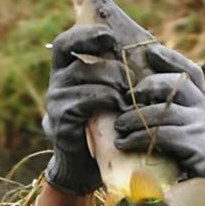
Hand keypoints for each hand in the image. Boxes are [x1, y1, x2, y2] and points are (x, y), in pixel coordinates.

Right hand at [43, 25, 131, 194]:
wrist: (86, 170)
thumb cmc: (105, 130)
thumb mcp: (109, 98)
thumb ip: (115, 76)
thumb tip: (149, 51)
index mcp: (64, 73)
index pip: (65, 43)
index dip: (86, 35)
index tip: (110, 38)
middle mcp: (55, 84)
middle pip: (78, 58)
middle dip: (110, 65)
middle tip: (131, 79)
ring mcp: (55, 103)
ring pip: (85, 77)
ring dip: (113, 83)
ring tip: (129, 97)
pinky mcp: (60, 122)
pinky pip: (84, 101)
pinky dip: (106, 101)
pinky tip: (120, 110)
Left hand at [114, 48, 204, 205]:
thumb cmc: (185, 158)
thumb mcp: (179, 130)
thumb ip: (165, 111)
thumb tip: (130, 93)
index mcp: (200, 103)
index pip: (191, 72)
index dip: (171, 59)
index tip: (148, 52)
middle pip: (176, 85)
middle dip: (147, 87)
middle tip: (124, 98)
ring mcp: (203, 129)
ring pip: (164, 113)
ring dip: (135, 118)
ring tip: (118, 127)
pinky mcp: (198, 149)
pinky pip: (163, 136)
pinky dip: (139, 138)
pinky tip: (125, 143)